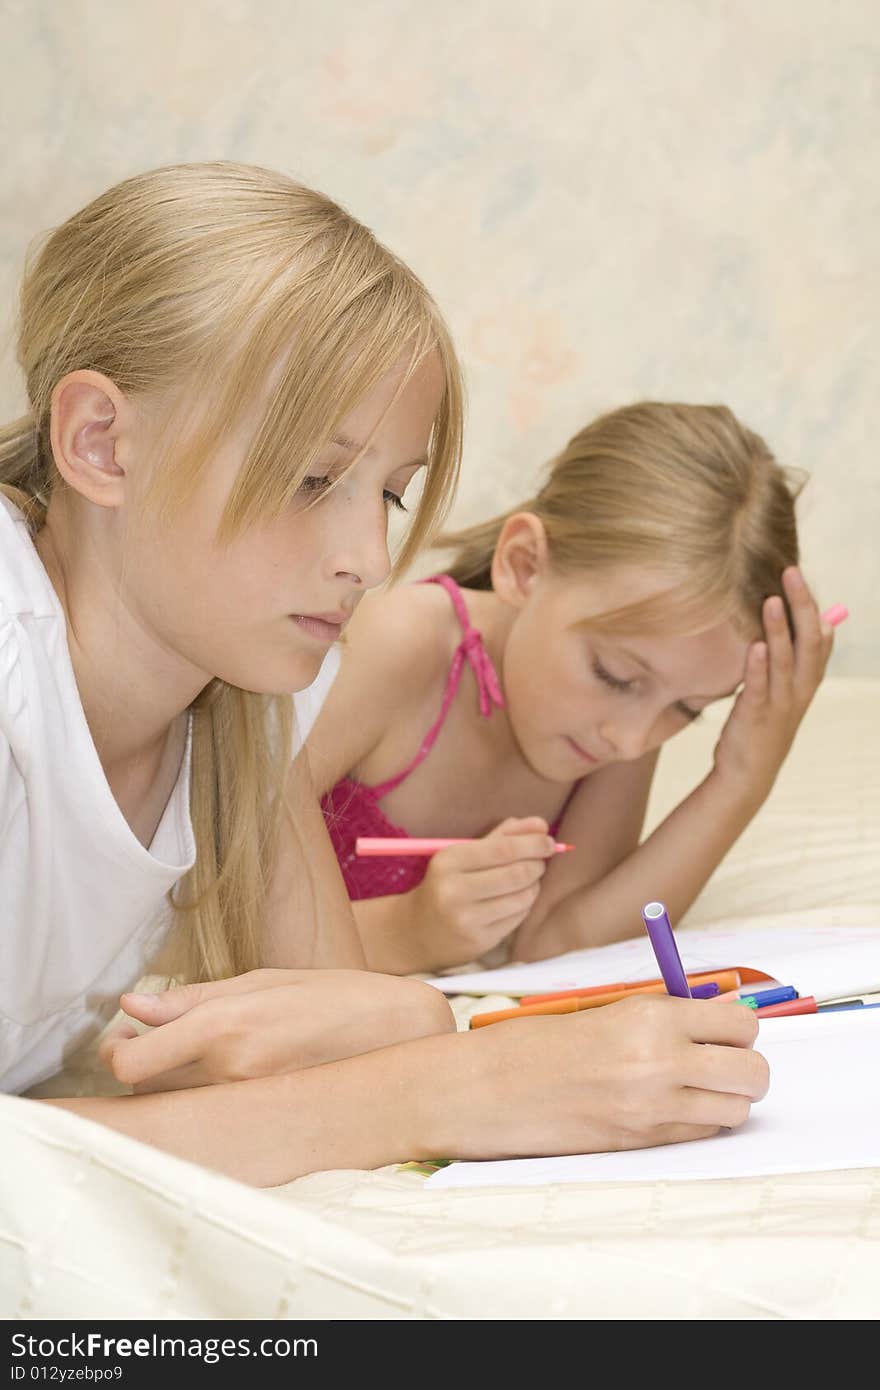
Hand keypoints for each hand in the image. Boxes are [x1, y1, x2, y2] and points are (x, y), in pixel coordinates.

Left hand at [99, 968, 453, 1092]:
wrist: (399, 1033)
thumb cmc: (330, 995)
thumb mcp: (260, 980)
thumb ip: (191, 999)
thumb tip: (131, 1007)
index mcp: (224, 1024)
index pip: (133, 1065)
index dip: (116, 1056)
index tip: (123, 1041)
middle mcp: (231, 1069)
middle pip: (148, 1092)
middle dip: (143, 1071)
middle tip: (155, 1048)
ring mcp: (250, 1103)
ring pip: (180, 1109)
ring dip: (174, 1088)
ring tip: (200, 1062)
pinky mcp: (268, 1124)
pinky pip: (215, 1121)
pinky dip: (208, 1105)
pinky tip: (231, 1083)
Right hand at [409, 817, 556, 969]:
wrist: (416, 931)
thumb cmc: (446, 885)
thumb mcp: (464, 855)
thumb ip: (502, 836)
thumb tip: (540, 824)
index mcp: (448, 862)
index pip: (503, 849)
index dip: (532, 844)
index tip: (548, 841)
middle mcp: (454, 891)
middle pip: (516, 874)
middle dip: (537, 864)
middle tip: (540, 861)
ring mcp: (466, 919)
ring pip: (522, 897)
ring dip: (534, 886)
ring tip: (528, 880)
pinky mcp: (479, 941)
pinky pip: (518, 917)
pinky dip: (525, 904)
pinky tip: (517, 899)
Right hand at [453, 994, 768, 1157]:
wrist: (501, 1087)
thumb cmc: (552, 1042)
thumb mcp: (614, 1009)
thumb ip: (671, 1011)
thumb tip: (727, 1013)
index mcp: (653, 1017)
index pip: (741, 1024)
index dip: (740, 1027)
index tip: (727, 1028)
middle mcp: (661, 1062)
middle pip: (753, 1072)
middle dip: (746, 1065)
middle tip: (724, 1059)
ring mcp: (655, 1107)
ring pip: (737, 1110)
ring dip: (727, 1098)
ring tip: (698, 1085)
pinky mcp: (645, 1141)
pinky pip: (704, 1133)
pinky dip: (701, 1120)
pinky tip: (672, 1105)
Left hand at [711, 567, 832, 802]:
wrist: (747, 775)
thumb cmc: (763, 725)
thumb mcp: (785, 692)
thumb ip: (794, 662)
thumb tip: (809, 626)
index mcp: (807, 683)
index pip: (821, 639)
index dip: (813, 608)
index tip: (799, 578)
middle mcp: (799, 691)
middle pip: (809, 642)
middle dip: (802, 606)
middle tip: (791, 573)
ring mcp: (779, 705)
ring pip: (786, 662)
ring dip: (780, 630)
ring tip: (772, 599)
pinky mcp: (755, 717)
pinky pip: (758, 688)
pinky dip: (758, 667)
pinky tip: (755, 645)